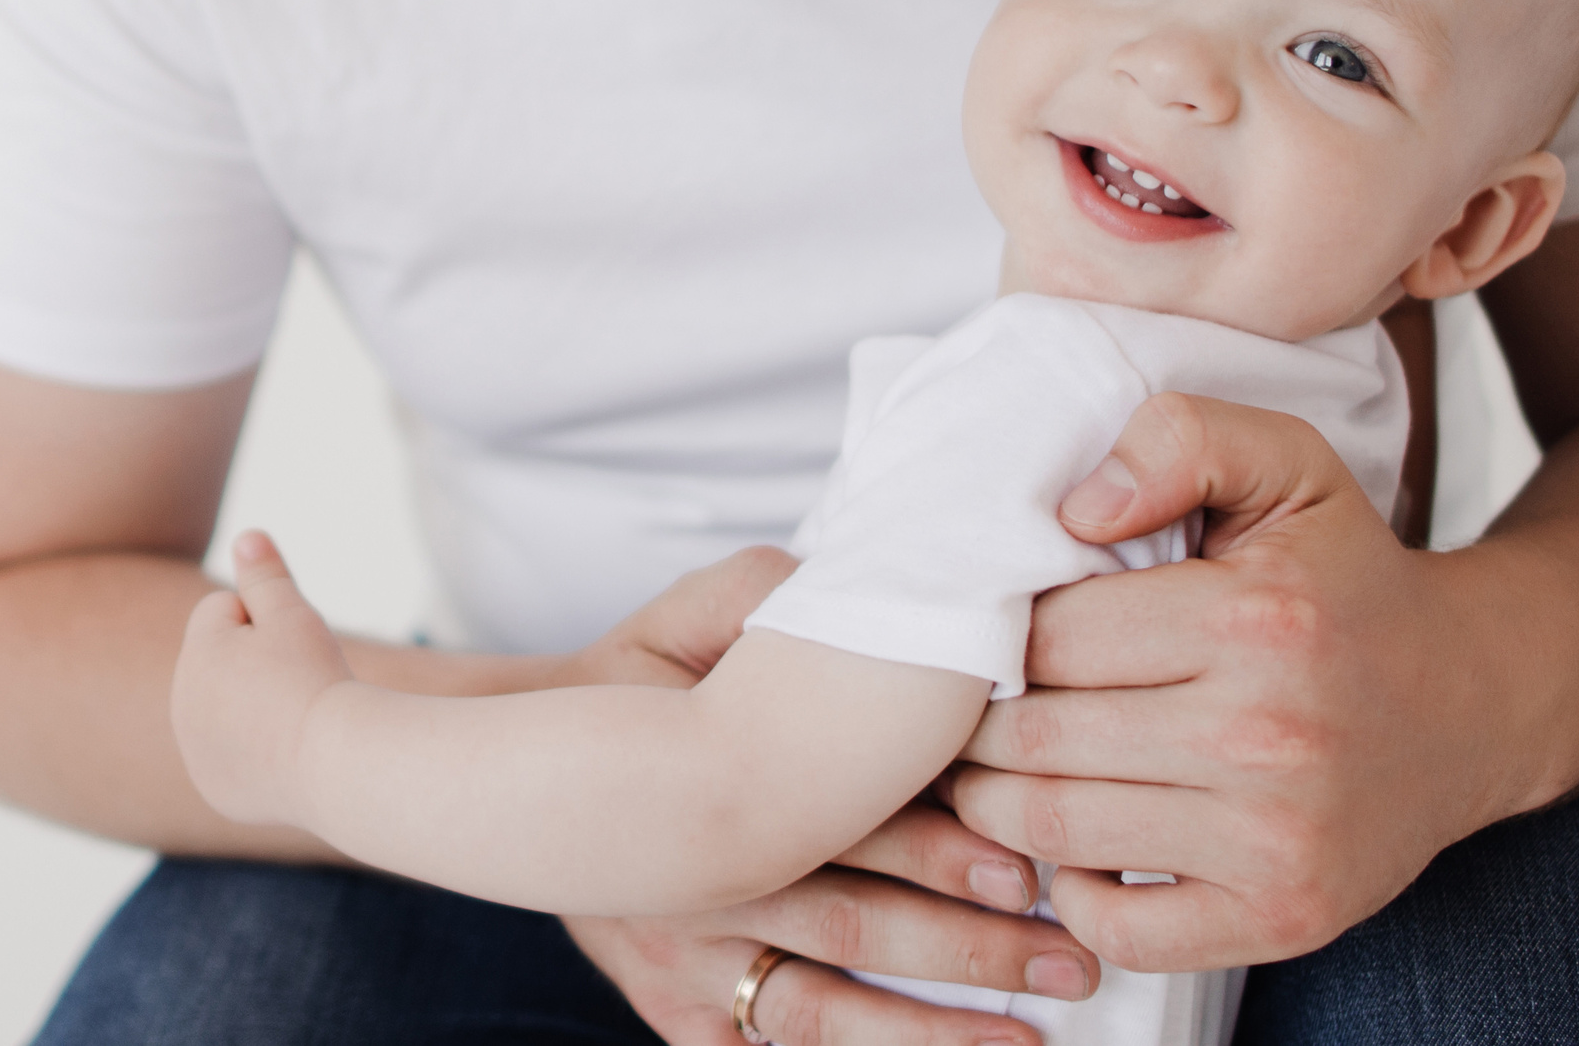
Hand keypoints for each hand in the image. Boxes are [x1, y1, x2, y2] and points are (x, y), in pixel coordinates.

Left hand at [170, 530, 352, 826]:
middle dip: (253, 662)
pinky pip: (232, 754)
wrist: (336, 766)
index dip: (267, 620)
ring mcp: (195, 752)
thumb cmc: (317, 679)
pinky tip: (285, 759)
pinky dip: (254, 753)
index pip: (222, 610)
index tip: (293, 652)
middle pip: (221, 661)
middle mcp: (181, 704)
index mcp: (194, 654)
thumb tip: (245, 536)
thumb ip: (264, 574)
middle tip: (298, 688)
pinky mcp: (215, 789)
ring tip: (293, 723)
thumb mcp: (294, 615)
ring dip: (253, 705)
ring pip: (226, 707)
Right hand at [554, 549, 1093, 1044]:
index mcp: (704, 787)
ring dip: (927, 1034)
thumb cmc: (622, 688)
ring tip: (1025, 1039)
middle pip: (845, 932)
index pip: (837, 828)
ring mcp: (677, 959)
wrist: (514, 766)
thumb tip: (840, 578)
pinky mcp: (668, 1005)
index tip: (1017, 868)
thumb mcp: (674, 620)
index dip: (930, 849)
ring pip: (812, 1016)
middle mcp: (693, 890)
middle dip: (965, 949)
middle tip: (1064, 957)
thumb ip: (759, 597)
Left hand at [954, 393, 1504, 971]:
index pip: (1045, 636)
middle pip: (1034, 737)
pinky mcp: (1285, 918)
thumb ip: (1178, 440)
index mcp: (1252, 621)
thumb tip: (1073, 513)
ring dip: (997, 802)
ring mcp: (1279, 841)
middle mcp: (1268, 737)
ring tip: (996, 764)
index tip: (998, 629)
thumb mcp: (1285, 465)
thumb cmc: (1345, 577)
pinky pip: (1121, 929)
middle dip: (980, 720)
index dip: (999, 631)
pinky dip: (1073, 893)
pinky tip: (1078, 842)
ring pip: (1054, 828)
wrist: (1473, 698)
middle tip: (970, 703)